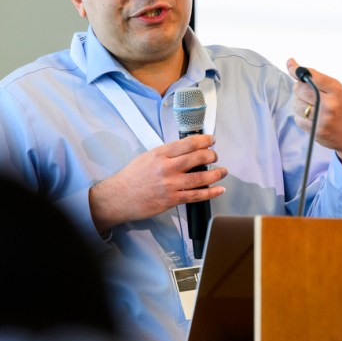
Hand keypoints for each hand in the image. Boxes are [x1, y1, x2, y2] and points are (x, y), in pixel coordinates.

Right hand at [89, 134, 227, 233]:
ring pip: (201, 177)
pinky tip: (219, 189)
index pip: (188, 143)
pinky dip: (210, 193)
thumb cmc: (131, 177)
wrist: (119, 197)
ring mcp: (170, 184)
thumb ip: (166, 154)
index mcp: (160, 153)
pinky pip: (196, 196)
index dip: (204, 140)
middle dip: (211, 155)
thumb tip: (185, 151)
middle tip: (215, 156)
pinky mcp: (172, 200)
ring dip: (216, 174)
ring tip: (222, 171)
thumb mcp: (147, 157)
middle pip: (198, 157)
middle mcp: (167, 167)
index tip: (211, 140)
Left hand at [287, 58, 341, 171]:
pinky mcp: (316, 132)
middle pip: (299, 89)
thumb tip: (292, 64)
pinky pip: (297, 119)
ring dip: (299, 103)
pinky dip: (301, 116)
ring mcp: (322, 119)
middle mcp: (329, 104)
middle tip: (307, 93)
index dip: (297, 70)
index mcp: (336, 89)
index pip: (310, 76)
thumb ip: (316, 78)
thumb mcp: (337, 90)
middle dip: (299, 89)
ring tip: (312, 107)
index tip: (291, 65)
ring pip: (296, 104)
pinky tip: (312, 117)